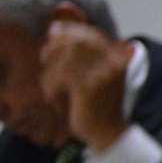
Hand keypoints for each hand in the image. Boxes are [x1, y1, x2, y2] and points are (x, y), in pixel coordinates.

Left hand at [43, 20, 131, 152]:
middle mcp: (113, 63)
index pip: (93, 34)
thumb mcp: (95, 75)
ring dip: (52, 69)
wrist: (109, 132)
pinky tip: (52, 95)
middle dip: (56, 46)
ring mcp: (102, 74)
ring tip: (49, 83)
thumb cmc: (98, 104)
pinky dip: (52, 85)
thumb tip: (54, 32)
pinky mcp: (88, 87)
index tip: (54, 31)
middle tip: (44, 55)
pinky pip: (61, 76)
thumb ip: (82, 56)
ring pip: (66, 59)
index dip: (71, 30)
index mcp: (117, 58)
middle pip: (78, 43)